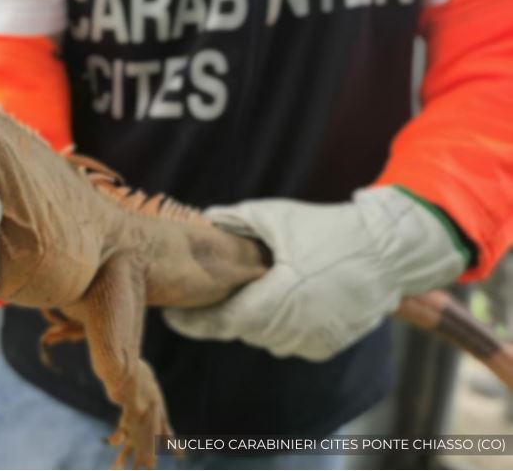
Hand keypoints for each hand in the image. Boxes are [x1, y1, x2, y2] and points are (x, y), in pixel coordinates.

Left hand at [162, 186, 467, 360]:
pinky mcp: (327, 347)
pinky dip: (286, 324)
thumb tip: (203, 218)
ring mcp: (310, 342)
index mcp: (271, 302)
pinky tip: (294, 297)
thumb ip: (234, 219)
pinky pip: (292, 340)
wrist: (390, 251)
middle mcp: (289, 330)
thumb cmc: (329, 230)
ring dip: (259, 317)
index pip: (218, 323)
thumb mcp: (277, 216)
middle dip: (230, 309)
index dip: (191, 322)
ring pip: (265, 336)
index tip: (172, 316)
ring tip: (266, 286)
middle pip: (241, 327)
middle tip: (223, 286)